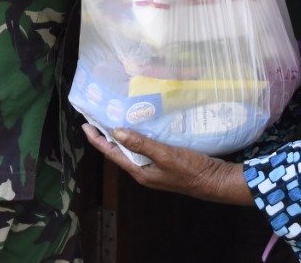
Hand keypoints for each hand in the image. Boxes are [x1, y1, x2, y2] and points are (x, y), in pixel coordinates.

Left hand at [82, 124, 252, 205]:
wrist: (215, 181)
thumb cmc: (190, 170)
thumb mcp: (165, 155)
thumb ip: (141, 144)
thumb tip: (116, 132)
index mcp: (140, 172)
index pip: (112, 154)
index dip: (98, 140)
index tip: (85, 125)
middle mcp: (144, 171)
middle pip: (119, 152)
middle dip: (106, 137)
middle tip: (97, 119)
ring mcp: (155, 169)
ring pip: (132, 151)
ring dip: (122, 136)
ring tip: (114, 119)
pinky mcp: (165, 163)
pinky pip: (145, 149)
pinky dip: (139, 138)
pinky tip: (142, 127)